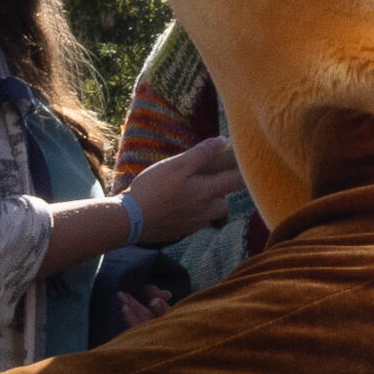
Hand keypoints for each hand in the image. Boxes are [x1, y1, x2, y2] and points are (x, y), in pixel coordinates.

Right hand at [124, 135, 248, 242]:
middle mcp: (205, 212)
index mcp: (207, 193)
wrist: (129, 220)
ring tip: (191, 192)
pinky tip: (176, 206)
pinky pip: (194, 222)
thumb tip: (222, 142)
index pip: (237, 182)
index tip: (243, 163)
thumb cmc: (153, 189)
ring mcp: (192, 225)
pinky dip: (191, 214)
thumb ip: (201, 154)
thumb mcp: (176, 165)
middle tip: (210, 179)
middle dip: (222, 192)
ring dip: (207, 204)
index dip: (244, 172)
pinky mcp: (179, 232)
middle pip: (224, 203)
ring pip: (210, 214)